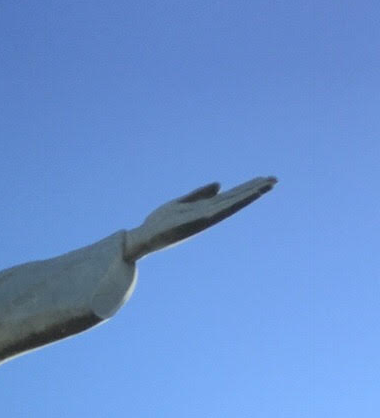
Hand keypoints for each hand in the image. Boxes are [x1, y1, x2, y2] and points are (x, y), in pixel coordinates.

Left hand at [125, 176, 274, 261]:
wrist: (143, 238)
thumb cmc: (160, 222)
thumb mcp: (181, 202)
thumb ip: (199, 194)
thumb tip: (219, 185)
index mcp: (205, 210)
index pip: (230, 196)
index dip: (247, 188)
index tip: (264, 179)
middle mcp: (207, 215)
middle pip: (235, 199)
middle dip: (254, 190)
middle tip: (275, 179)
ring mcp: (202, 220)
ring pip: (229, 205)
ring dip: (247, 195)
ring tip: (264, 185)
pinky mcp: (193, 223)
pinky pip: (213, 212)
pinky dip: (226, 205)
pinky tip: (238, 198)